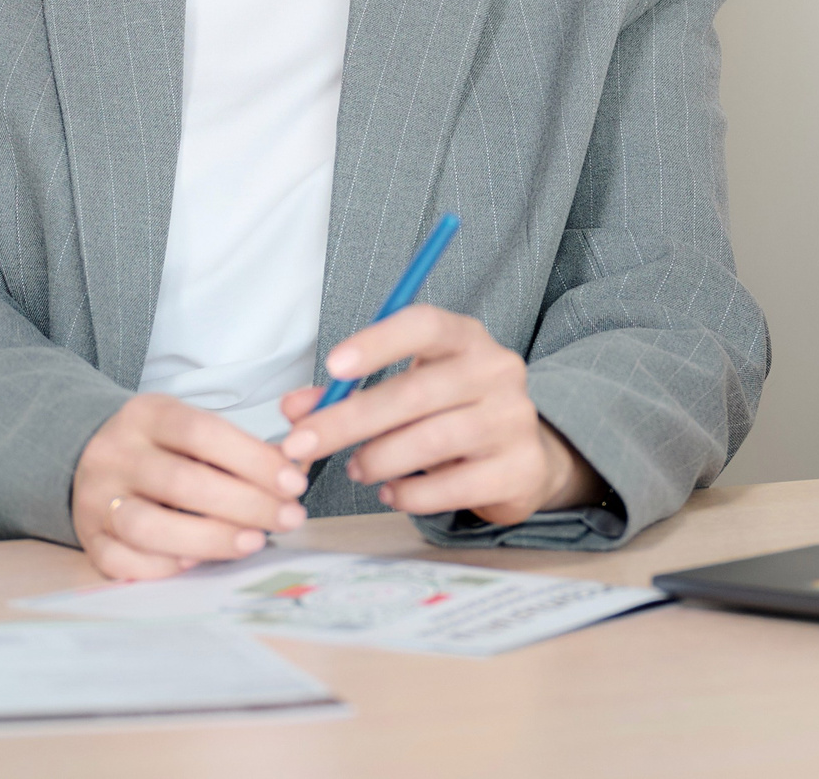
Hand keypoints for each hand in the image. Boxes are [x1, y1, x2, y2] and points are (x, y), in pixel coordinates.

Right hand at [72, 392, 308, 579]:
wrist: (92, 460)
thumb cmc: (167, 449)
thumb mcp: (199, 427)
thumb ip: (256, 438)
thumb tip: (306, 432)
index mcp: (148, 414)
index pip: (202, 432)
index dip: (252, 459)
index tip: (294, 484)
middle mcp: (116, 453)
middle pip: (180, 482)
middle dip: (244, 504)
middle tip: (288, 518)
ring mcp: (96, 498)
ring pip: (146, 525)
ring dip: (208, 538)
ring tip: (253, 542)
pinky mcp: (89, 538)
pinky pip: (121, 561)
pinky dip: (163, 566)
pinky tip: (198, 561)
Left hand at [276, 305, 602, 524]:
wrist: (525, 458)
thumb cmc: (453, 413)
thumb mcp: (408, 388)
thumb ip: (350, 394)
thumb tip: (294, 408)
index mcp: (466, 339)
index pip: (425, 325)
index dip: (378, 342)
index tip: (333, 367)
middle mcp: (496, 372)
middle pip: (415, 392)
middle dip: (349, 420)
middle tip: (302, 443)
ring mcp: (512, 421)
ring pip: (431, 441)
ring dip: (378, 459)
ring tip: (356, 469)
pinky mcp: (518, 469)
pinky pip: (451, 486)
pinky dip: (410, 494)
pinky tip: (391, 491)